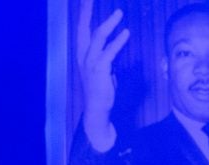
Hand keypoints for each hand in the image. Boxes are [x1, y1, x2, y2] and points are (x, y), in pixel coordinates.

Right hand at [77, 0, 129, 150]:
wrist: (97, 109)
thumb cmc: (101, 89)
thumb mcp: (103, 69)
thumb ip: (106, 57)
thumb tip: (113, 49)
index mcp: (82, 53)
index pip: (82, 29)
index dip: (85, 14)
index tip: (87, 0)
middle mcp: (83, 55)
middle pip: (84, 27)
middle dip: (87, 10)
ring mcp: (90, 62)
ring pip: (98, 36)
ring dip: (109, 23)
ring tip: (119, 13)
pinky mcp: (100, 69)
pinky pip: (110, 51)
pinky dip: (118, 41)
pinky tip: (126, 33)